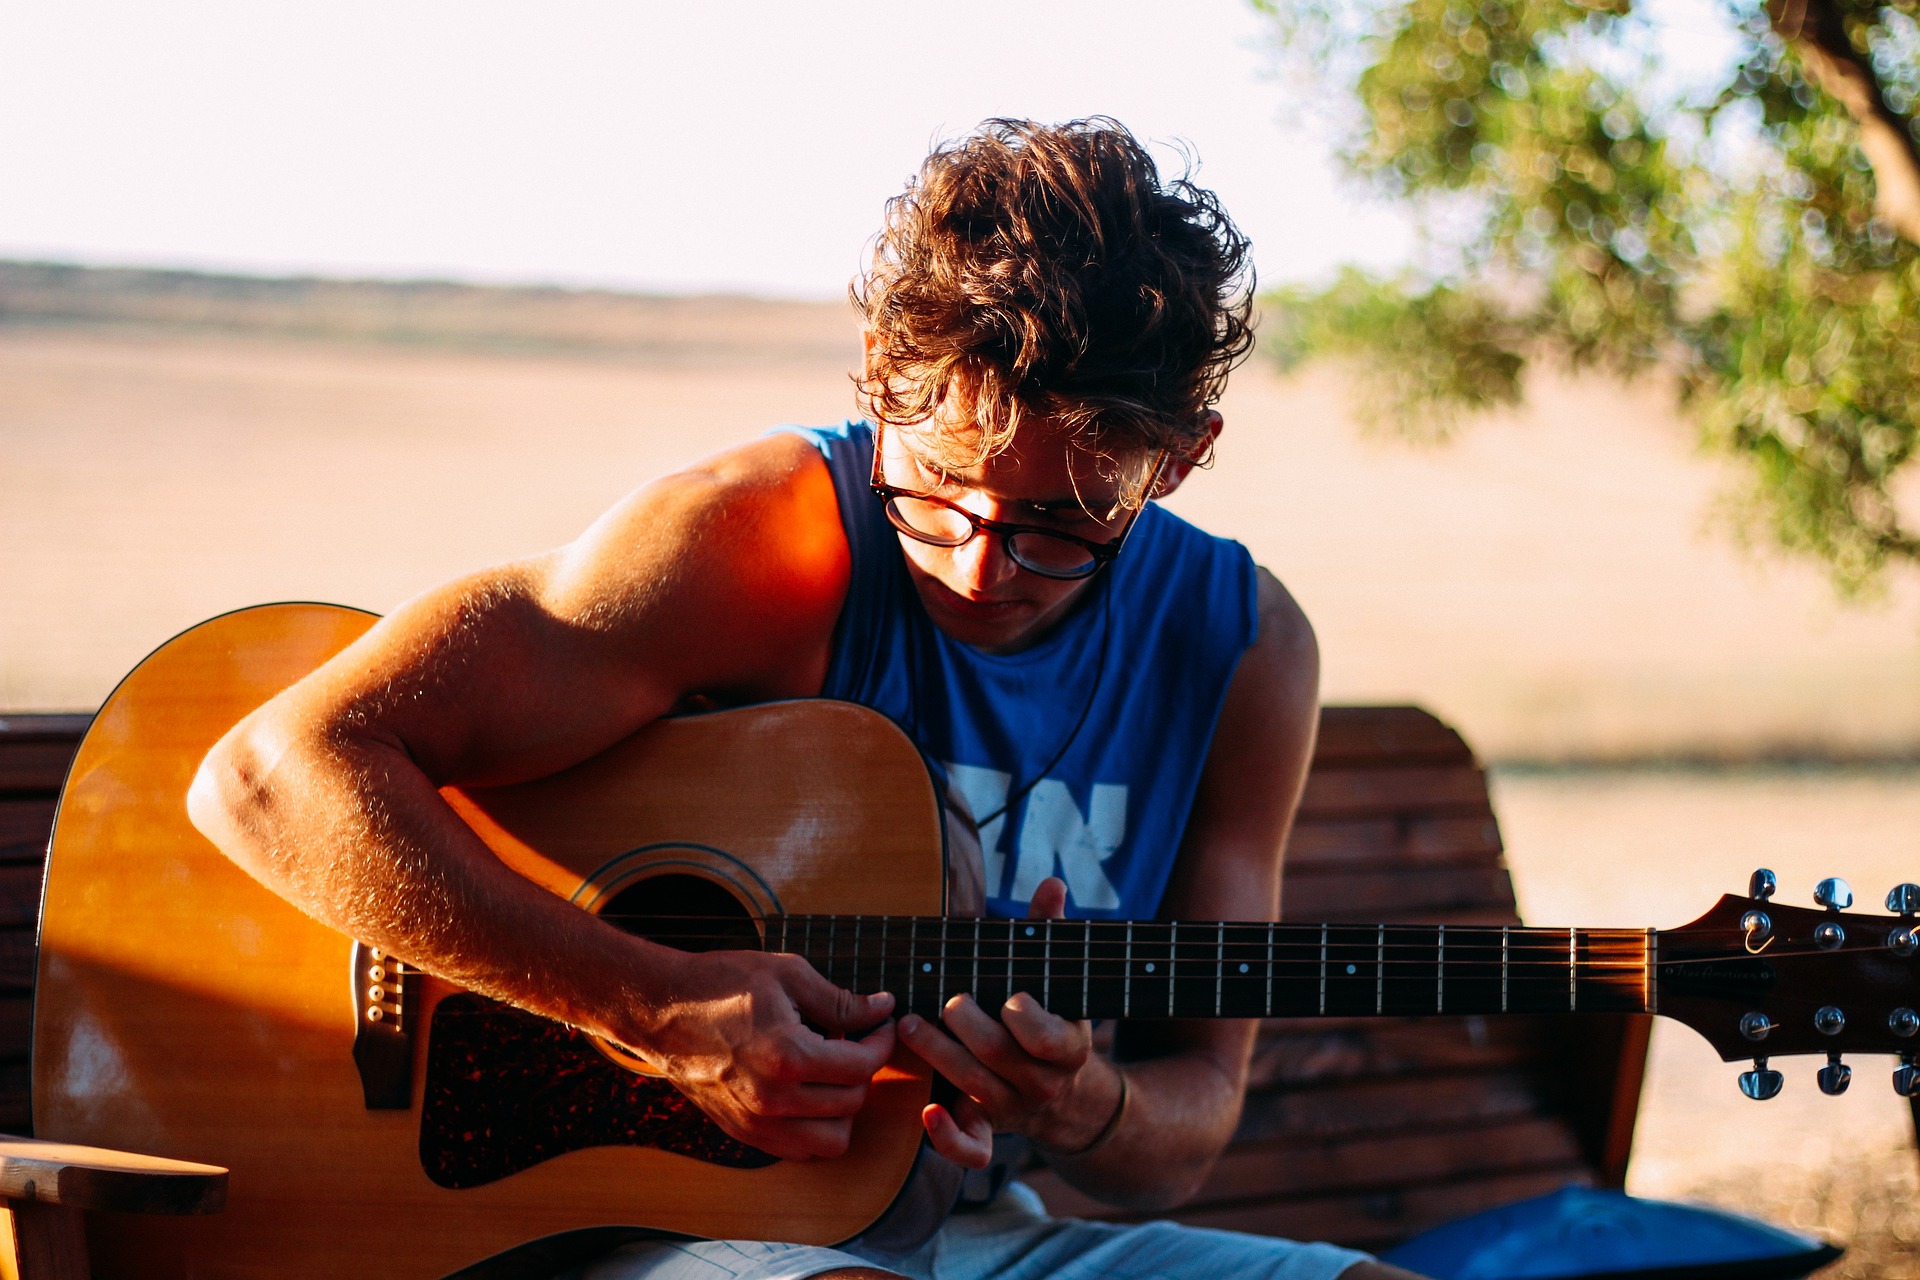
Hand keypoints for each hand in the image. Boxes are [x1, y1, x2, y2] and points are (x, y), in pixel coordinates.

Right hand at [638, 946, 895, 1160]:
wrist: (660, 1010)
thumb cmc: (720, 984)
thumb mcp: (787, 975)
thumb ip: (840, 1001)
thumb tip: (883, 1008)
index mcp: (788, 1056)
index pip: (862, 1066)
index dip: (882, 1042)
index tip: (879, 1025)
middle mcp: (774, 1099)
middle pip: (853, 1102)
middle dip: (864, 1070)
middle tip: (855, 1042)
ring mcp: (756, 1122)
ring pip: (833, 1141)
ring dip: (844, 1108)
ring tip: (832, 1073)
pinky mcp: (743, 1133)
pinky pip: (800, 1151)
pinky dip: (815, 1129)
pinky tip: (808, 1093)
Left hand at [896, 877, 1120, 1168]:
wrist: (1060, 1091)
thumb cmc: (1048, 1016)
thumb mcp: (1056, 977)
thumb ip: (1049, 932)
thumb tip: (1051, 883)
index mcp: (1067, 1046)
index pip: (1050, 1040)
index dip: (1030, 1022)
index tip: (1012, 999)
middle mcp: (1041, 1083)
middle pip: (1000, 1059)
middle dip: (968, 1029)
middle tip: (947, 1002)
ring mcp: (1013, 1109)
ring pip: (975, 1089)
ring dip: (939, 1057)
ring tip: (909, 1024)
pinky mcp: (987, 1130)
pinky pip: (972, 1150)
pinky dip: (948, 1138)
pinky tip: (925, 1112)